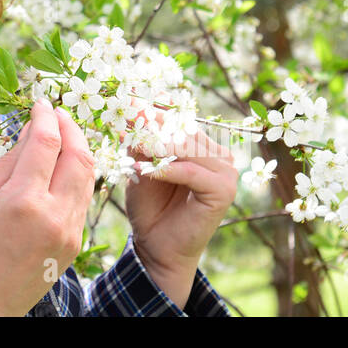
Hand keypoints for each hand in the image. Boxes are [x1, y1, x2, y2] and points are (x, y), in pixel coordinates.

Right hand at [0, 98, 94, 315]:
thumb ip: (9, 161)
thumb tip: (31, 130)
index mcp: (22, 201)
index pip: (46, 142)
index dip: (45, 116)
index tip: (39, 103)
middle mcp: (53, 215)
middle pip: (78, 155)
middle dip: (70, 126)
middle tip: (56, 112)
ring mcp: (69, 232)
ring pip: (88, 175)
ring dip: (78, 148)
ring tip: (62, 134)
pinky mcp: (75, 244)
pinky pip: (82, 199)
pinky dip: (77, 174)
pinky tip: (62, 165)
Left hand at [124, 122, 236, 306]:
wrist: (156, 246)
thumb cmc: (148, 205)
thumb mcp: (140, 165)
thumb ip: (141, 139)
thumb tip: (132, 108)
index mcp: (203, 145)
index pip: (178, 119)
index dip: (151, 111)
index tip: (124, 101)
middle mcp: (219, 154)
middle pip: (182, 130)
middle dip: (149, 125)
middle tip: (121, 119)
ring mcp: (226, 172)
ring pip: (186, 147)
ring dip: (155, 146)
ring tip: (129, 144)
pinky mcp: (224, 190)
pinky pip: (190, 171)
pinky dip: (164, 169)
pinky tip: (143, 171)